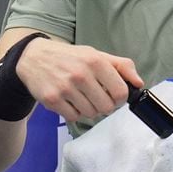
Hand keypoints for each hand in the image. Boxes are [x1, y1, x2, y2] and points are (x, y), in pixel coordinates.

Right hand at [15, 37, 142, 121]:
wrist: (34, 57)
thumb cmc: (70, 57)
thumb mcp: (96, 54)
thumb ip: (121, 66)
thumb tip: (139, 83)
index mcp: (95, 61)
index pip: (121, 92)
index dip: (120, 97)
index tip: (114, 95)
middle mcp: (81, 74)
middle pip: (107, 107)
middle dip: (105, 105)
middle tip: (97, 96)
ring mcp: (65, 88)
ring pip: (91, 114)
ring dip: (89, 109)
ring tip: (81, 96)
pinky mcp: (52, 100)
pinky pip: (74, 117)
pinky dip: (74, 112)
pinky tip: (69, 100)